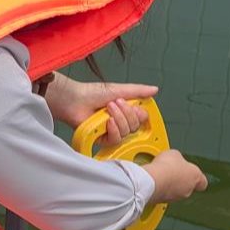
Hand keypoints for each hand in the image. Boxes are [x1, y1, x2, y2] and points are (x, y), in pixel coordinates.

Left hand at [43, 72, 158, 145]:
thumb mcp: (119, 90)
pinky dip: (114, 130)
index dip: (139, 114)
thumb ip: (138, 91)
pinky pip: (116, 140)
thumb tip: (155, 89)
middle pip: (135, 126)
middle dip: (127, 114)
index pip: (141, 118)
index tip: (134, 106)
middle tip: (114, 103)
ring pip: (126, 133)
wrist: (75, 100)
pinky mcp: (102, 140)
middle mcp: (119, 122)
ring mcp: (111, 131)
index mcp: (125, 110)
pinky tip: (108, 122)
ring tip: (108, 109)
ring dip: (119, 119)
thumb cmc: (92, 93)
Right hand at [143, 149, 207, 202]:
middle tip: (172, 170)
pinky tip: (155, 181)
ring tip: (161, 175)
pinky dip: (160, 189)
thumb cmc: (167, 167)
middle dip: (180, 179)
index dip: (197, 177)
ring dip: (169, 185)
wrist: (153, 180)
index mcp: (195, 177)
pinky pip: (163, 194)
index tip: (192, 172)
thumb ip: (178, 159)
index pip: (202, 182)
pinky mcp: (163, 201)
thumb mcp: (175, 154)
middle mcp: (188, 190)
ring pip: (175, 191)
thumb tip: (174, 159)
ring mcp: (175, 197)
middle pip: (188, 186)